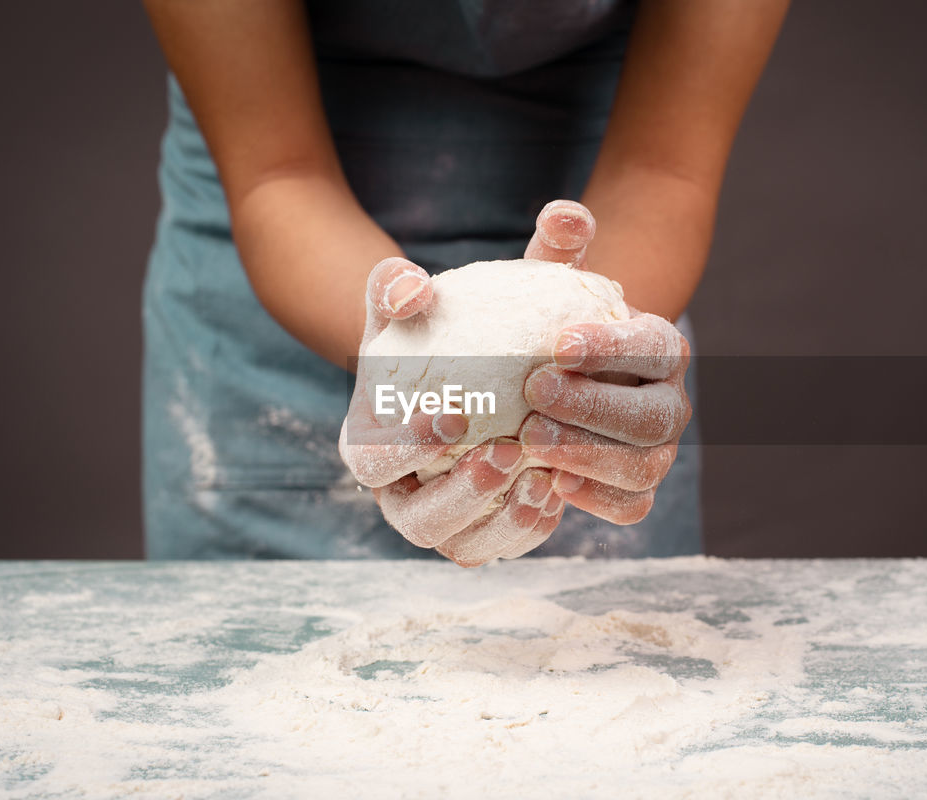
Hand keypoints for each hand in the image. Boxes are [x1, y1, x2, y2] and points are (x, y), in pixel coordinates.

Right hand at [339, 203, 602, 565]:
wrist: (478, 373)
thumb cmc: (441, 335)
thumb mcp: (423, 303)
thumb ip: (405, 282)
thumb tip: (413, 278)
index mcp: (368, 441)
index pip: (370, 459)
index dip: (406, 446)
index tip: (455, 414)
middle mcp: (398, 493)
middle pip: (413, 518)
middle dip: (460, 491)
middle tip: (509, 451)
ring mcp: (439, 521)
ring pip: (460, 544)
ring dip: (499, 516)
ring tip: (541, 473)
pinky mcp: (480, 536)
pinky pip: (500, 546)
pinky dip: (526, 527)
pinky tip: (559, 490)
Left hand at [519, 203, 692, 524]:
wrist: (542, 387)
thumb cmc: (544, 328)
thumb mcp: (546, 283)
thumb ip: (555, 247)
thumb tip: (563, 215)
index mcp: (660, 346)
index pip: (652, 345)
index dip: (613, 347)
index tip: (558, 343)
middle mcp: (670, 400)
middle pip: (653, 414)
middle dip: (595, 406)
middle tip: (534, 394)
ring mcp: (657, 450)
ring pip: (644, 464)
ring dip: (588, 454)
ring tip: (530, 442)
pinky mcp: (635, 490)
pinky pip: (630, 505)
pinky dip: (594, 498)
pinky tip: (548, 484)